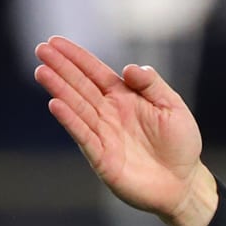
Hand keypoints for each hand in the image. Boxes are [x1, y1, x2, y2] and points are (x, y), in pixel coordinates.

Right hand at [32, 37, 218, 225]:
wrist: (184, 183)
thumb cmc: (180, 144)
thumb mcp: (172, 106)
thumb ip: (151, 84)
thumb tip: (128, 68)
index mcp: (124, 98)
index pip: (95, 72)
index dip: (76, 57)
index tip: (55, 42)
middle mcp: (109, 114)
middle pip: (80, 86)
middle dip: (61, 68)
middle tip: (41, 50)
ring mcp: (104, 135)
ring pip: (77, 107)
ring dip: (59, 89)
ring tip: (42, 72)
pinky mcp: (102, 159)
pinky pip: (84, 136)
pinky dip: (70, 121)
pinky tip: (56, 105)